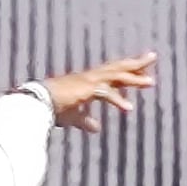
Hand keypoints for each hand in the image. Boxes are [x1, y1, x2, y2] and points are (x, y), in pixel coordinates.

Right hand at [40, 52, 156, 132]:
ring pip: (115, 76)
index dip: (127, 72)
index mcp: (87, 82)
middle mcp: (89, 78)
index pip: (112, 74)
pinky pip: (104, 93)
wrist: (34, 104)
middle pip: (117, 68)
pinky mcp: (84, 90)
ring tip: (151, 82)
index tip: (143, 69)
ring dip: (133, 79)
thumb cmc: (50, 109)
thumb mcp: (73, 117)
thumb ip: (85, 121)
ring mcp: (87, 82)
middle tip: (152, 56)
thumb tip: (96, 128)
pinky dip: (117, 101)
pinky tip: (129, 109)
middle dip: (135, 64)